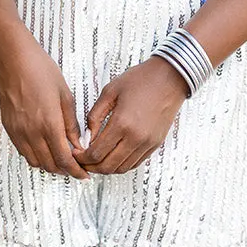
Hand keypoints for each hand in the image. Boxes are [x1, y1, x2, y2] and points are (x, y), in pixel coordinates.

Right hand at [0, 37, 88, 179]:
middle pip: (50, 165)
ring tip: (62, 160)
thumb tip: (78, 145)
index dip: (76, 171)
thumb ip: (71, 124)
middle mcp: (32, 133)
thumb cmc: (42, 72)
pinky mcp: (10, 129)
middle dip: (65, 170)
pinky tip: (45, 149)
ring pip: (36, 162)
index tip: (85, 175)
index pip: (64, 159)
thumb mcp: (65, 96)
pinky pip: (24, 152)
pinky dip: (37, 157)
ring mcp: (18, 132)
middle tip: (77, 168)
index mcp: (49, 125)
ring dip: (50, 165)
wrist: (13, 61)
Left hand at [77, 56, 187, 174]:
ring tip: (97, 160)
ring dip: (106, 168)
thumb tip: (87, 136)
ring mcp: (147, 143)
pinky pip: (135, 163)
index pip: (96, 153)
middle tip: (83, 160)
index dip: (82, 158)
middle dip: (91, 166)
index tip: (76, 154)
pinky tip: (113, 156)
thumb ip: (95, 115)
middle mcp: (135, 137)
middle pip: (107, 166)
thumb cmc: (141, 80)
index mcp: (121, 123)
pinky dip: (122, 164)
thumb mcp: (110, 91)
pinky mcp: (155, 144)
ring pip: (121, 168)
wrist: (170, 78)